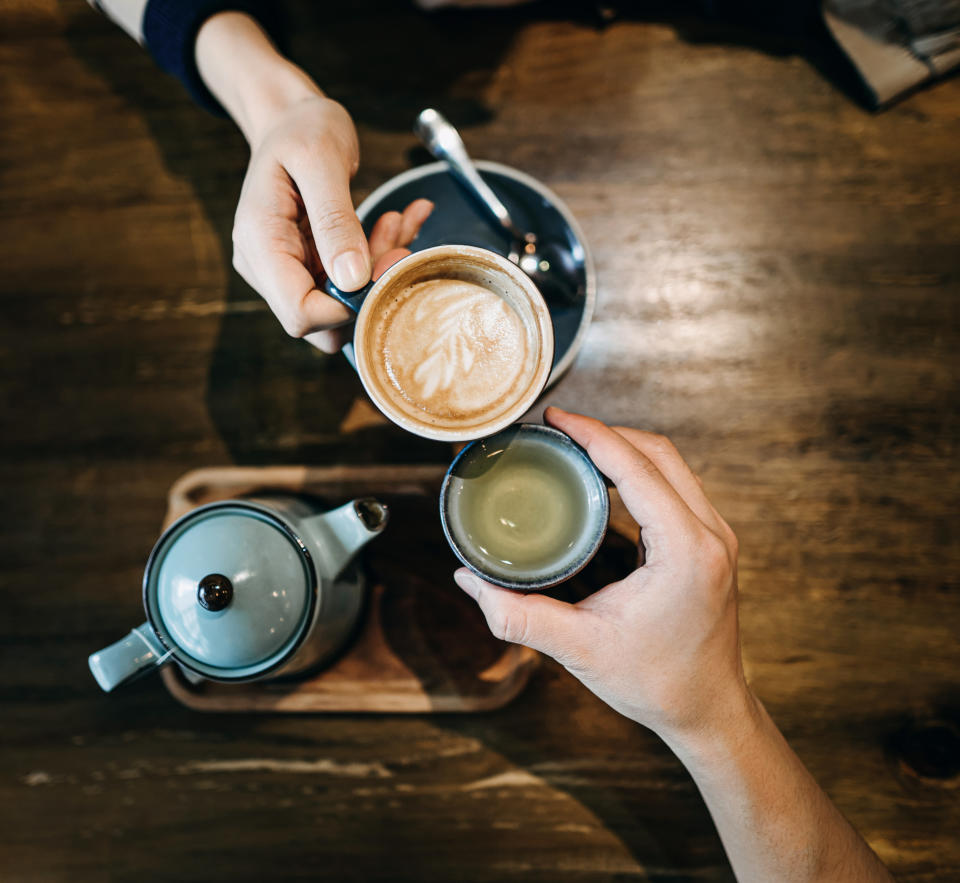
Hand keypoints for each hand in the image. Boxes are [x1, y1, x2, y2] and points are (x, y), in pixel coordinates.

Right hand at [195, 13, 432, 351]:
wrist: (293, 119)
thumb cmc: (303, 129)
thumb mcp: (320, 159)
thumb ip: (335, 220)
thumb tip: (353, 280)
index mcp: (260, 243)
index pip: (299, 314)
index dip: (347, 308)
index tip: (385, 268)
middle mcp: (267, 267)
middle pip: (323, 319)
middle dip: (369, 289)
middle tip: (399, 240)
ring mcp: (288, 270)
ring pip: (342, 304)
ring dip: (378, 270)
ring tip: (397, 221)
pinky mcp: (310, 267)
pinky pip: (350, 283)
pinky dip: (378, 257)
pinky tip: (396, 223)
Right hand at [455, 407, 754, 746]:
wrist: (708, 709)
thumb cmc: (656, 683)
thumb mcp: (580, 649)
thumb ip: (519, 615)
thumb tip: (469, 581)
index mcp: (686, 551)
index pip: (637, 467)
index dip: (593, 434)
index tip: (556, 418)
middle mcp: (710, 535)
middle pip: (659, 452)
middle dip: (606, 432)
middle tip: (558, 428)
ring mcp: (717, 536)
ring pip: (672, 464)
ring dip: (626, 446)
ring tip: (577, 445)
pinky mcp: (713, 543)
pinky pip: (677, 485)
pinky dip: (641, 469)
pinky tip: (607, 477)